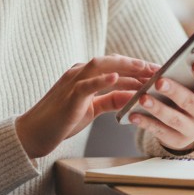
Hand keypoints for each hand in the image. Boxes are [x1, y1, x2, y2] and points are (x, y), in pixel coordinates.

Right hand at [15, 55, 157, 158]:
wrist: (34, 133)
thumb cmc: (61, 120)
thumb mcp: (92, 109)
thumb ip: (111, 100)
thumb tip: (134, 97)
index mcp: (85, 75)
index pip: (115, 66)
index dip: (137, 67)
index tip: (157, 71)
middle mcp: (79, 73)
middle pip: (112, 61)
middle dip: (136, 64)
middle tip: (159, 69)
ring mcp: (72, 81)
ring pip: (101, 66)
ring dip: (125, 66)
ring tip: (144, 69)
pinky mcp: (69, 95)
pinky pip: (86, 84)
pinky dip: (102, 79)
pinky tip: (117, 77)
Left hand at [126, 61, 193, 152]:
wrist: (189, 123)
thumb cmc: (188, 93)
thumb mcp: (192, 84)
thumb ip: (186, 74)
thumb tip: (173, 62)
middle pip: (191, 102)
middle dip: (175, 91)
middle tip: (159, 81)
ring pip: (175, 119)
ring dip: (158, 109)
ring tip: (143, 98)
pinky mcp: (179, 141)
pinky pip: (161, 133)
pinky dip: (146, 123)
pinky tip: (134, 115)